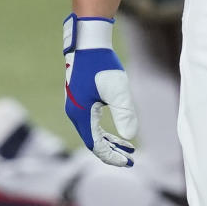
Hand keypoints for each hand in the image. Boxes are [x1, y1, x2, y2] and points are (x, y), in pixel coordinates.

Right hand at [63, 14, 137, 166]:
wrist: (88, 44)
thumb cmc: (102, 65)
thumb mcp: (118, 90)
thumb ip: (124, 114)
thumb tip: (129, 136)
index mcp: (80, 114)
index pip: (95, 145)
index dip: (112, 156)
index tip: (129, 161)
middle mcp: (75, 114)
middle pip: (94, 142)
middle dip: (113, 152)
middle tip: (131, 159)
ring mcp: (76, 107)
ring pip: (94, 133)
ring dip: (111, 142)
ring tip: (129, 150)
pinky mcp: (81, 101)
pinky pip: (92, 123)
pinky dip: (106, 131)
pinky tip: (119, 134)